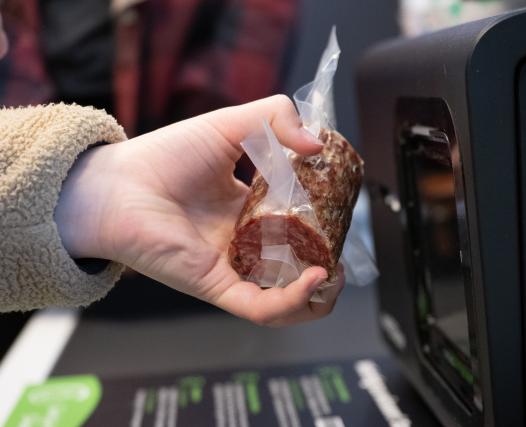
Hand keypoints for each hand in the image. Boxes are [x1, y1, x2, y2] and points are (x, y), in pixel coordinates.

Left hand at [54, 95, 344, 325]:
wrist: (116, 185)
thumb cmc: (164, 156)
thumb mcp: (229, 125)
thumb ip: (275, 118)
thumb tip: (316, 144)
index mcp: (247, 208)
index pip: (296, 223)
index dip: (322, 221)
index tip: (341, 209)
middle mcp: (242, 241)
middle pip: (295, 263)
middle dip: (326, 263)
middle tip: (343, 250)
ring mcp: (232, 267)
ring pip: (284, 298)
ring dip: (318, 294)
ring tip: (336, 273)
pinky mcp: (218, 287)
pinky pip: (262, 307)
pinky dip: (293, 301)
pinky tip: (314, 278)